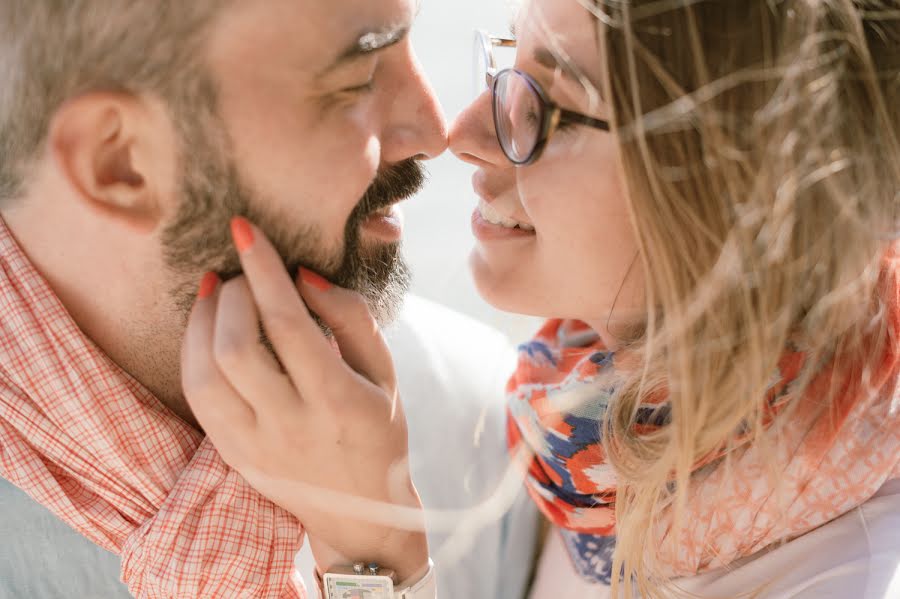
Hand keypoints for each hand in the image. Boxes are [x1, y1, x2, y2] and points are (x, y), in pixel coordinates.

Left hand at [181, 217, 427, 579]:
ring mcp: (255, 446)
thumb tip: (305, 276)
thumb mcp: (385, 373)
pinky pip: (197, 398)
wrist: (360, 515)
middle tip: (245, 274)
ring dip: (203, 321)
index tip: (245, 231)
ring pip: (205, 374)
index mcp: (337, 401)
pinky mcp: (233, 455)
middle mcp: (291, 425)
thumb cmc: (379, 432)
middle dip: (233, 295)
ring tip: (218, 293)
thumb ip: (351, 319)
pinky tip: (207, 328)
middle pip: (236, 348)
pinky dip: (193, 352)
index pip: (288, 324)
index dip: (263, 271)